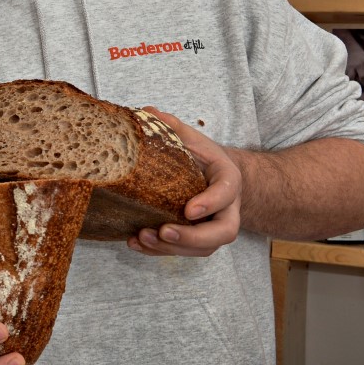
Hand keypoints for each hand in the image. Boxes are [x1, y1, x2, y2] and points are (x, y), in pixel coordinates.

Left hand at [128, 109, 241, 256]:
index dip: (211, 202)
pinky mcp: (196, 239)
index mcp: (227, 178)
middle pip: (223, 232)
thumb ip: (173, 127)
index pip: (227, 191)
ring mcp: (213, 227)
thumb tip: (147, 112)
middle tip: (164, 232)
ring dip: (172, 248)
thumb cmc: (200, 156)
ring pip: (203, 248)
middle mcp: (227, 208)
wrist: (211, 176)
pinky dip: (158, 251)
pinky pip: (184, 252)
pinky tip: (135, 243)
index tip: (189, 209)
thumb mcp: (190, 138)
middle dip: (194, 237)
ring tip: (143, 237)